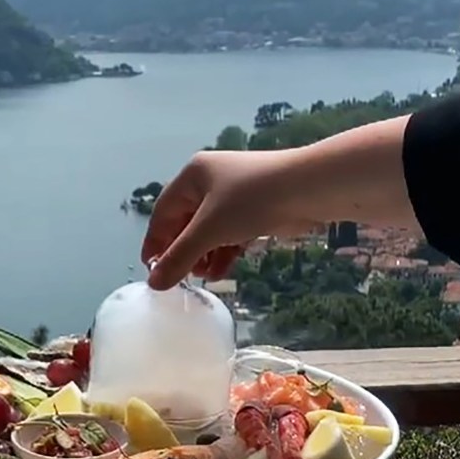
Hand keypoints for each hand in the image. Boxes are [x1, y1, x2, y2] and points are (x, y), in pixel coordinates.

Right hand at [141, 149, 319, 290]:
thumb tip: (154, 283)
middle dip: (184, 251)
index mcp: (193, 175)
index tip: (152, 270)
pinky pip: (230, 232)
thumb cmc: (251, 201)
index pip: (163, 212)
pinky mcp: (255, 207)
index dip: (156, 242)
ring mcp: (234, 193)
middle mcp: (210, 180)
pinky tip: (222, 270)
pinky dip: (224, 251)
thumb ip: (179, 258)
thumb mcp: (209, 231)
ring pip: (209, 229)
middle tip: (183, 277)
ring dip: (204, 255)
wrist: (307, 189)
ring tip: (205, 277)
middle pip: (186, 222)